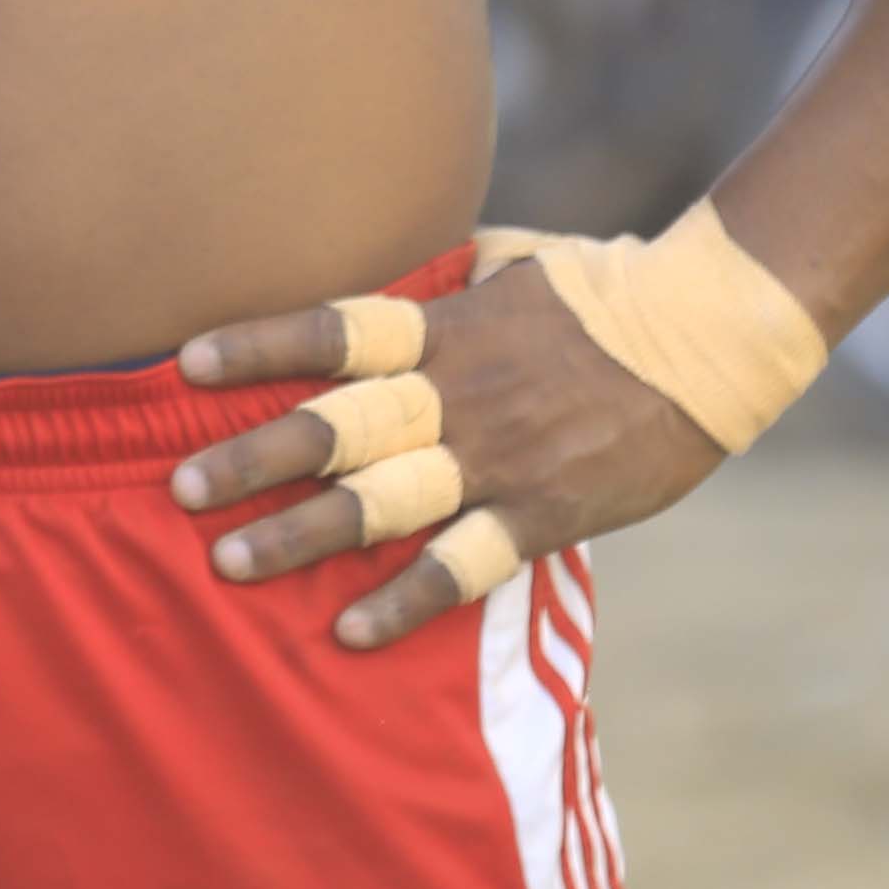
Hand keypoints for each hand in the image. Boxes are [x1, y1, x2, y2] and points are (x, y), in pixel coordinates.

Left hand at [166, 260, 725, 652]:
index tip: (187, 363)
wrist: (709, 336)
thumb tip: (409, 263)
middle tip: (179, 489)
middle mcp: (456, 393)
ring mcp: (496, 457)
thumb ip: (450, 272)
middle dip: (249, 458)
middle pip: (333, 427)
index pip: (332, 330)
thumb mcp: (516, 258)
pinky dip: (402, 600)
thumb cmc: (610, 287)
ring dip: (298, 535)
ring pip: (378, 502)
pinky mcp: (541, 514)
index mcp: (446, 326)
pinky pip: (459, 565)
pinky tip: (347, 629)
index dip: (257, 345)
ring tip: (228, 562)